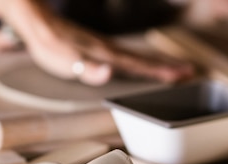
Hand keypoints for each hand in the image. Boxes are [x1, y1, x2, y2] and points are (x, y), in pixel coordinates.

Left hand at [0, 0, 193, 85]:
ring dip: (156, 62)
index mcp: (105, 54)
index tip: (180, 75)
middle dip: (166, 66)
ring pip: (136, 55)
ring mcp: (104, 47)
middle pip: (143, 59)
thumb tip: (107, 73)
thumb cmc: (51, 45)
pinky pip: (126, 55)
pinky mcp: (97, 48)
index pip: (138, 64)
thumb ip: (87, 69)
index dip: (159, 71)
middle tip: (189, 71)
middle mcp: (109, 49)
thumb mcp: (66, 62)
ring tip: (173, 68)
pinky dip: (140, 60)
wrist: (38, 25)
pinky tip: (140, 63)